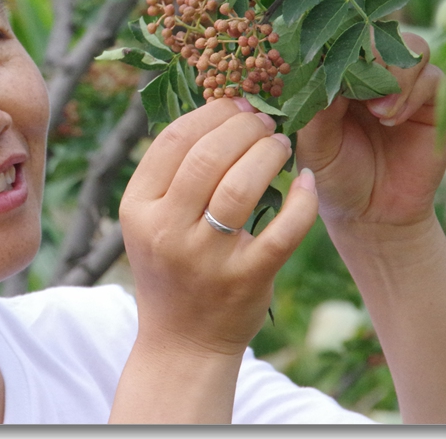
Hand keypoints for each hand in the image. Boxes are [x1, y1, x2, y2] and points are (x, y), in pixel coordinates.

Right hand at [119, 98, 318, 357]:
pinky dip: (302, 200)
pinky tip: (307, 182)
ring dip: (268, 153)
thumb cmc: (172, 267)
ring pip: (242, 185)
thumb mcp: (151, 219)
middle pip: (208, 157)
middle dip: (243, 127)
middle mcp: (166, 231)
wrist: (182, 342)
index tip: (235, 103)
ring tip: (281, 145)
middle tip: (264, 121)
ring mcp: (206, 258)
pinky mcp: (247, 279)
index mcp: (138, 208)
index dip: (210, 113)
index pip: (172, 140)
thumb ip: (171, 172)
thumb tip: (217, 109)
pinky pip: (283, 229)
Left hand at [296, 33, 445, 230]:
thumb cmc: (334, 175)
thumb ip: (316, 108)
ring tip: (377, 112)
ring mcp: (405, 83)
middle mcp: (373, 69)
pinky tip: (391, 119)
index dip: (336, 39)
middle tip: (357, 87)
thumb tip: (320, 71)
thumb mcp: (314, 144)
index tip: (327, 57)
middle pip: (380, 32)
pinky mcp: (435, 101)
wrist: (372, 214)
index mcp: (337, 71)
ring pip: (411, 47)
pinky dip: (412, 93)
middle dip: (370, 53)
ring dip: (394, 74)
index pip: (340, 36)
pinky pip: (433, 76)